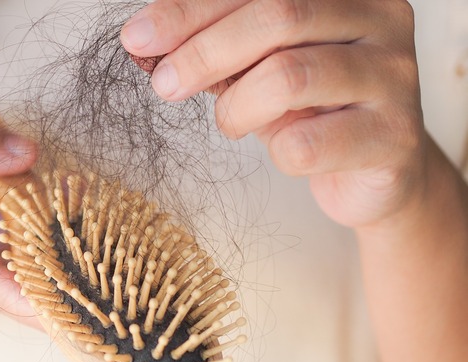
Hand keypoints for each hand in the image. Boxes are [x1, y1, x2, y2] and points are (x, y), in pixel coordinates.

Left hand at [121, 0, 428, 227]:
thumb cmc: (310, 109)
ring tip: (232, 122)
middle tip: (165, 85)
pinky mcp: (395, 136)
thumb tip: (144, 40)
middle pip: (277, 16)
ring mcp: (395, 75)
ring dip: (237, 108)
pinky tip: (286, 150)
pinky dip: (277, 152)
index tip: (139, 37)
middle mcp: (382, 17)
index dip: (190, 10)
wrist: (374, 172)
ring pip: (289, 76)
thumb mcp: (258, 66)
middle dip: (203, 52)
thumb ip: (214, 45)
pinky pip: (308, 144)